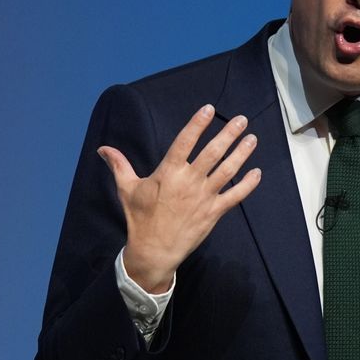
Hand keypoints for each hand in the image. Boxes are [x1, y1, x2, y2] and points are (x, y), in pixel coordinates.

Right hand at [97, 104, 261, 292]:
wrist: (154, 250)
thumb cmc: (140, 218)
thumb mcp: (127, 189)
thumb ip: (119, 165)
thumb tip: (103, 148)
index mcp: (168, 172)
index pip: (185, 142)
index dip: (197, 124)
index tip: (209, 109)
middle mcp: (189, 181)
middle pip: (213, 152)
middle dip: (229, 134)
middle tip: (242, 120)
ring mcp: (204, 197)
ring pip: (227, 170)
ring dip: (241, 153)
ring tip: (253, 139)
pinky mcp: (214, 212)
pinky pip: (235, 196)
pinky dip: (248, 184)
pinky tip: (257, 172)